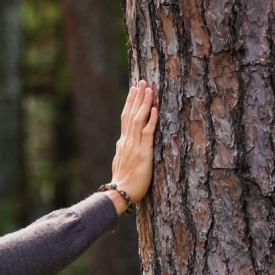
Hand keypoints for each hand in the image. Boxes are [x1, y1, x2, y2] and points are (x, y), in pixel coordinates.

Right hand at [106, 81, 157, 213]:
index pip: (126, 118)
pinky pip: (147, 133)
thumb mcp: (120, 163)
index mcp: (122, 143)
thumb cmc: (123, 182)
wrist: (120, 193)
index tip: (134, 90)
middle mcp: (127, 141)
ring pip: (138, 120)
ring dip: (144, 103)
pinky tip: (154, 109)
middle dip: (137, 97)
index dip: (130, 103)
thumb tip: (123, 144)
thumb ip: (123, 151)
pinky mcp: (143, 153)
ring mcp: (134, 146)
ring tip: (149, 89)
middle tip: (142, 82)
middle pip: (131, 114)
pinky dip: (151, 120)